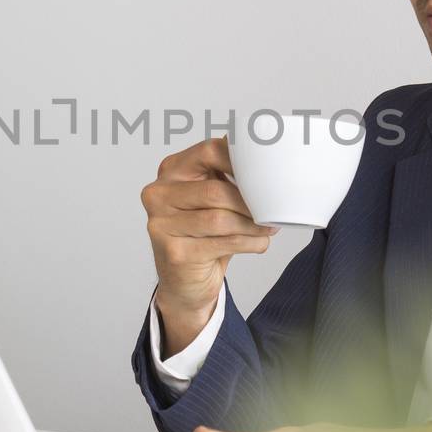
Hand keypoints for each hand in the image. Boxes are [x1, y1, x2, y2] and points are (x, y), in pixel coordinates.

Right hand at [141, 137, 277, 353]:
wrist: (184, 280)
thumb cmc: (202, 232)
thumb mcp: (211, 197)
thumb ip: (227, 173)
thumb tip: (264, 151)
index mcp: (171, 170)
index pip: (209, 151)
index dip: (242, 161)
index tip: (265, 172)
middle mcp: (159, 194)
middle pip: (215, 190)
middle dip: (250, 201)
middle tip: (272, 209)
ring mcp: (162, 224)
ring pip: (220, 219)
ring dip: (252, 225)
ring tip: (268, 227)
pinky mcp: (175, 252)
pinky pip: (223, 243)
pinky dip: (249, 243)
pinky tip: (259, 243)